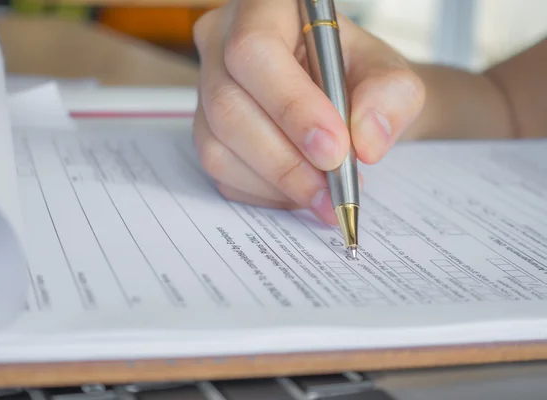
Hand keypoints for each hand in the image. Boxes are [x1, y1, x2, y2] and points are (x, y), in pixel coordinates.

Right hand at [192, 0, 424, 223]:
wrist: (338, 94)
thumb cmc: (354, 73)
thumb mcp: (387, 73)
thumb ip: (390, 96)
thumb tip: (366, 141)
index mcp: (263, 8)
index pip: (254, 50)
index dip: (291, 104)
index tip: (335, 148)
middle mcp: (221, 43)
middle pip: (228, 105)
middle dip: (285, 158)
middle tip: (333, 186)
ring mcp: (206, 90)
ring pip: (218, 145)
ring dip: (277, 181)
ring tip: (324, 194)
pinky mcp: (205, 130)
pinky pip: (222, 171)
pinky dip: (264, 192)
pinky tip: (299, 189)